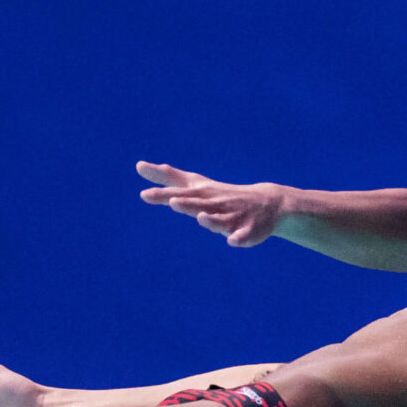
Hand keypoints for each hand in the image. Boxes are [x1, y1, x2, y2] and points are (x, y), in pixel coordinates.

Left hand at [137, 161, 287, 247]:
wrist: (267, 202)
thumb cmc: (222, 194)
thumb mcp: (195, 184)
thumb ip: (168, 176)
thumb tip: (139, 165)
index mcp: (201, 194)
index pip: (178, 191)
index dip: (162, 192)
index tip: (143, 193)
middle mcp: (215, 203)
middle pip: (197, 204)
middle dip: (186, 203)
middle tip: (172, 202)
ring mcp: (232, 216)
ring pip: (220, 220)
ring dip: (211, 219)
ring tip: (202, 218)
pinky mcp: (248, 230)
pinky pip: (242, 236)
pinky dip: (237, 238)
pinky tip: (232, 240)